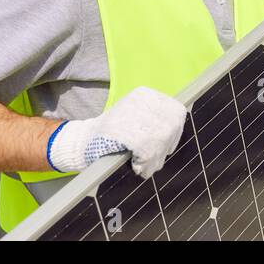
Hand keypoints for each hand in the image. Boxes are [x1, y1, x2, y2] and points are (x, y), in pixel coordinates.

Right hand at [47, 86, 186, 178]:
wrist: (85, 142)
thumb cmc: (116, 136)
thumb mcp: (139, 120)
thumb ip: (159, 121)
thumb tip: (179, 128)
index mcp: (146, 95)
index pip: (176, 112)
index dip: (175, 133)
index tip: (167, 147)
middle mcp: (139, 100)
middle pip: (169, 128)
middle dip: (164, 149)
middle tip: (154, 163)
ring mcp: (129, 113)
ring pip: (158, 139)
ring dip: (154, 159)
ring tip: (145, 168)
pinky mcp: (121, 129)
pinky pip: (145, 149)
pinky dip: (144, 162)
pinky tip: (137, 166)